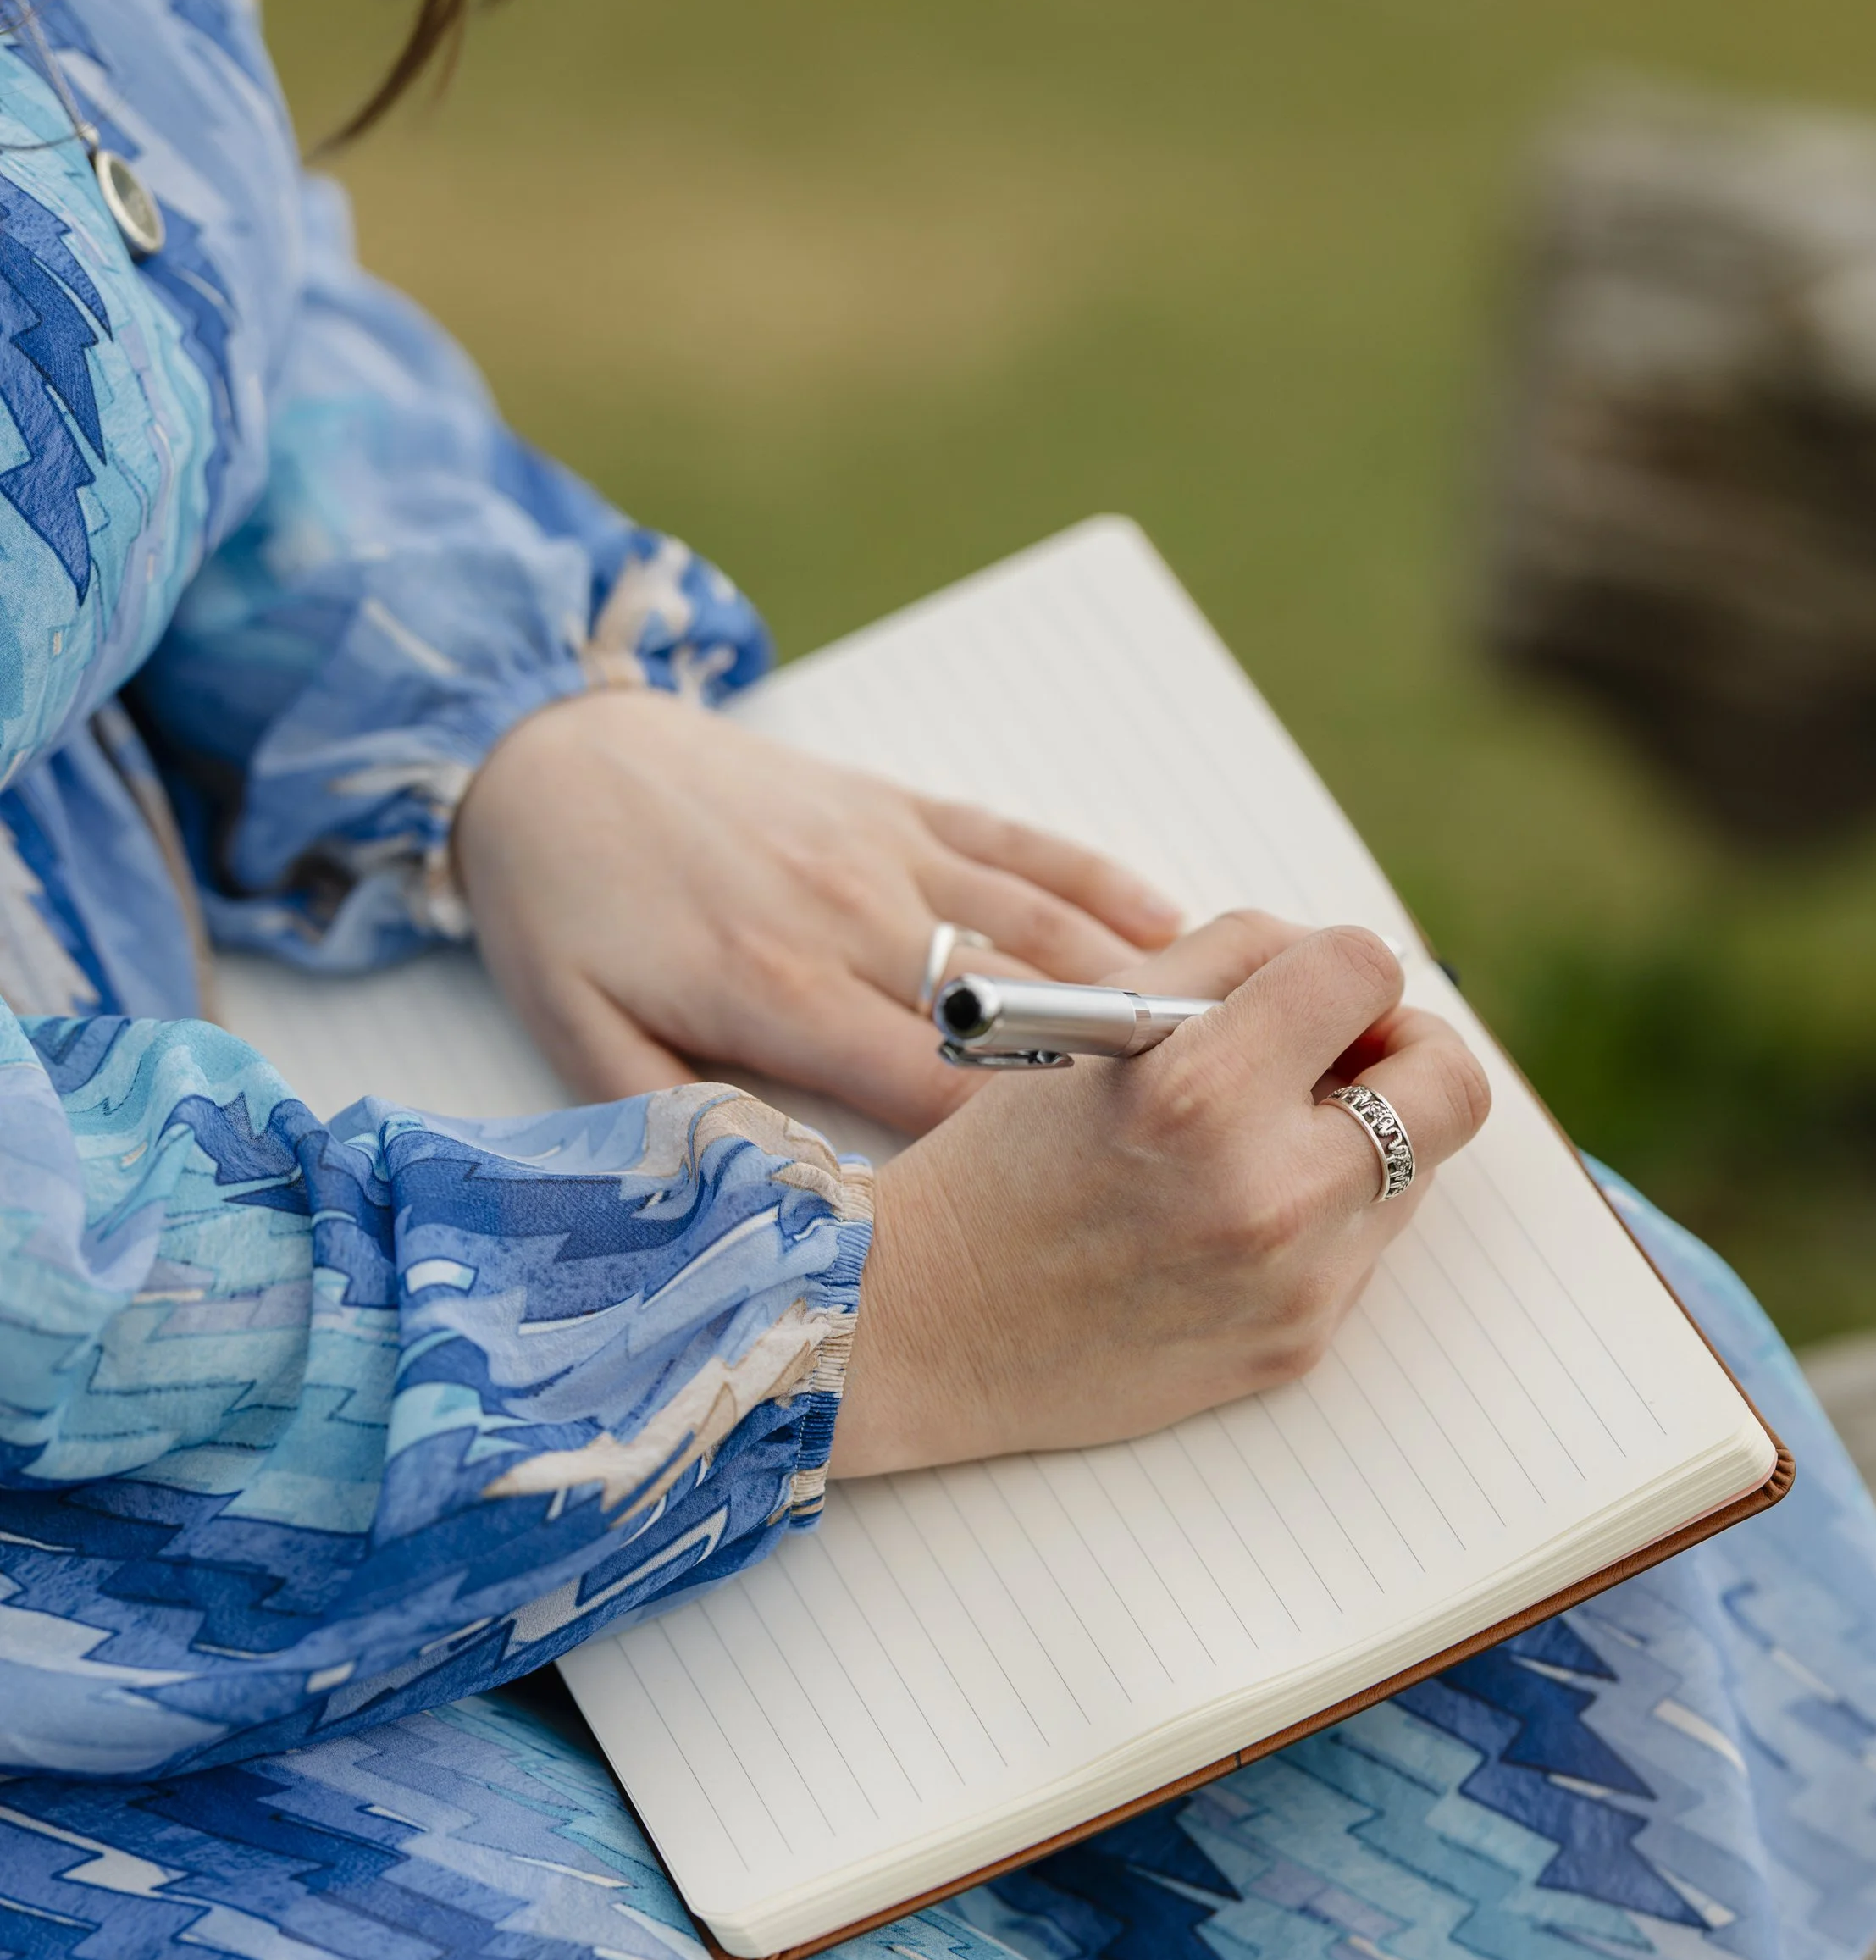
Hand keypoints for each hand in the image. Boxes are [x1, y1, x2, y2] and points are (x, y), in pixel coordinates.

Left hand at [452, 688, 1181, 1130]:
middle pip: (1030, 1012)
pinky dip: (1112, 891)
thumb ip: (671, 1128)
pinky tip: (1185, 935)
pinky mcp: (905, 805)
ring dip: (1154, 987)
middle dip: (1137, 1077)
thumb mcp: (580, 1039)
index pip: (942, 1093)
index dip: (1035, 1156)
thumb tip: (771, 1211)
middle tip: (1232, 1135)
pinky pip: (1031, 847)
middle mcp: (856, 917)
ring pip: (1050, 927)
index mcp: (779, 990)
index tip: (1116, 1203)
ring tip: (1250, 1048)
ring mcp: (892, 852)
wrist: (543, 748)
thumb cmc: (563, 909)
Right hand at [829, 914, 1491, 1474]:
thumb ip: (1230, 962)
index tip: (1316, 990)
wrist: (922, 1331)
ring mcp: (1293, 1286)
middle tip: (1349, 1054)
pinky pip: (1362, 1252)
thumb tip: (1346, 965)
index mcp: (1200, 1089)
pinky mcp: (1295, 1348)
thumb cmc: (995, 1167)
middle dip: (1408, 1049)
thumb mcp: (1093, 1022)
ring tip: (1259, 1142)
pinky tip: (1226, 1220)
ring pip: (1414, 1173)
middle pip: (1449, 1086)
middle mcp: (1267, 1195)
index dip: (1344, 966)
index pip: (1364, 971)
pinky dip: (1319, 1218)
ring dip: (1360, 1138)